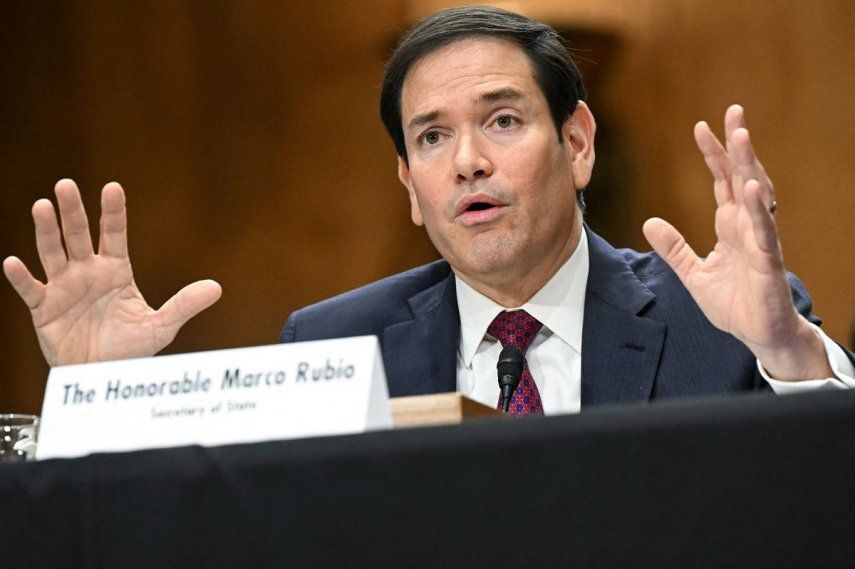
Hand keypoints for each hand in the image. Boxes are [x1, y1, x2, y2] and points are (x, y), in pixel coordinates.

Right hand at [3, 179, 221, 365]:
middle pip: (79, 235)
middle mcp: (88, 272)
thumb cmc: (130, 348)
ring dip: (46, 232)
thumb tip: (217, 288)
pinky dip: (22, 277)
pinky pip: (31, 290)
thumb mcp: (161, 326)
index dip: (113, 212)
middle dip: (73, 211)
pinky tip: (12, 262)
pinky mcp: (44, 309)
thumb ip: (184, 305)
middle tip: (66, 184)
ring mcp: (64, 288)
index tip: (112, 187)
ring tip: (42, 206)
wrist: (102, 375)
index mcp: (116, 271)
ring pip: (52, 253)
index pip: (114, 234)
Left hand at [642, 105, 831, 380]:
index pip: (721, 181)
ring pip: (754, 195)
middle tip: (733, 112)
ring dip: (748, 165)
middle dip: (737, 145)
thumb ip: (674, 248)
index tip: (701, 127)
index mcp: (729, 226)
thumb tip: (649, 222)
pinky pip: (763, 231)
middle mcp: (746, 226)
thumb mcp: (693, 273)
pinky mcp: (768, 261)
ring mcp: (760, 240)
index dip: (713, 155)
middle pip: (741, 177)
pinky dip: (755, 209)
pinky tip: (749, 187)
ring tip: (741, 136)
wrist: (758, 335)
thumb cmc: (734, 303)